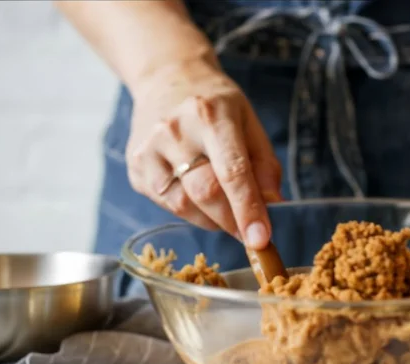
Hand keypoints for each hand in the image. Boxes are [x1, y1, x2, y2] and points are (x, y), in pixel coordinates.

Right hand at [125, 60, 281, 248]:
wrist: (167, 78)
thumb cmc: (216, 104)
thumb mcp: (249, 122)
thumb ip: (265, 164)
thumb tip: (274, 206)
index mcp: (211, 115)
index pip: (232, 171)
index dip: (247, 209)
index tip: (261, 239)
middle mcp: (174, 131)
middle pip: (205, 193)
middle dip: (232, 221)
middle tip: (249, 230)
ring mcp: (149, 149)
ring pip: (183, 206)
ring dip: (212, 220)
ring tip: (225, 210)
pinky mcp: (135, 167)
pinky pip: (166, 204)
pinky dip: (190, 211)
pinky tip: (199, 196)